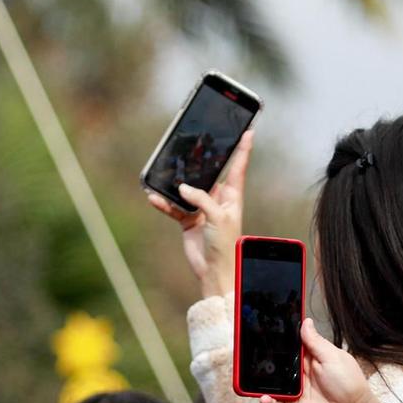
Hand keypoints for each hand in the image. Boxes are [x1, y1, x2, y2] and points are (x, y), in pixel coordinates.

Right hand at [147, 129, 251, 300]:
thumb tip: (182, 188)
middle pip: (209, 174)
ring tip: (164, 172)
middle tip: (193, 144)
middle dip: (200, 162)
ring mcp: (202, 209)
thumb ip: (202, 199)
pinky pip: (173, 207)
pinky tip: (154, 198)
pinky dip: (164, 203)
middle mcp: (217, 200)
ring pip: (186, 190)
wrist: (214, 271)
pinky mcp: (188, 220)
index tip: (249, 131)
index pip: (238, 168)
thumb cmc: (226, 245)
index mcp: (232, 197)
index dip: (243, 150)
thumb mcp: (218, 218)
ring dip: (175, 184)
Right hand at [259, 320, 381, 402]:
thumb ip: (316, 342)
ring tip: (251, 375)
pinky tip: (264, 398)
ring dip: (263, 380)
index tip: (267, 327)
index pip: (292, 344)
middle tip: (252, 350)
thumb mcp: (332, 357)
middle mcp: (301, 371)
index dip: (281, 337)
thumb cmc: (348, 382)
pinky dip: (268, 401)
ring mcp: (296, 387)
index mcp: (311, 356)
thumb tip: (306, 322)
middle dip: (266, 357)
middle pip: (279, 361)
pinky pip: (276, 402)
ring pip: (274, 381)